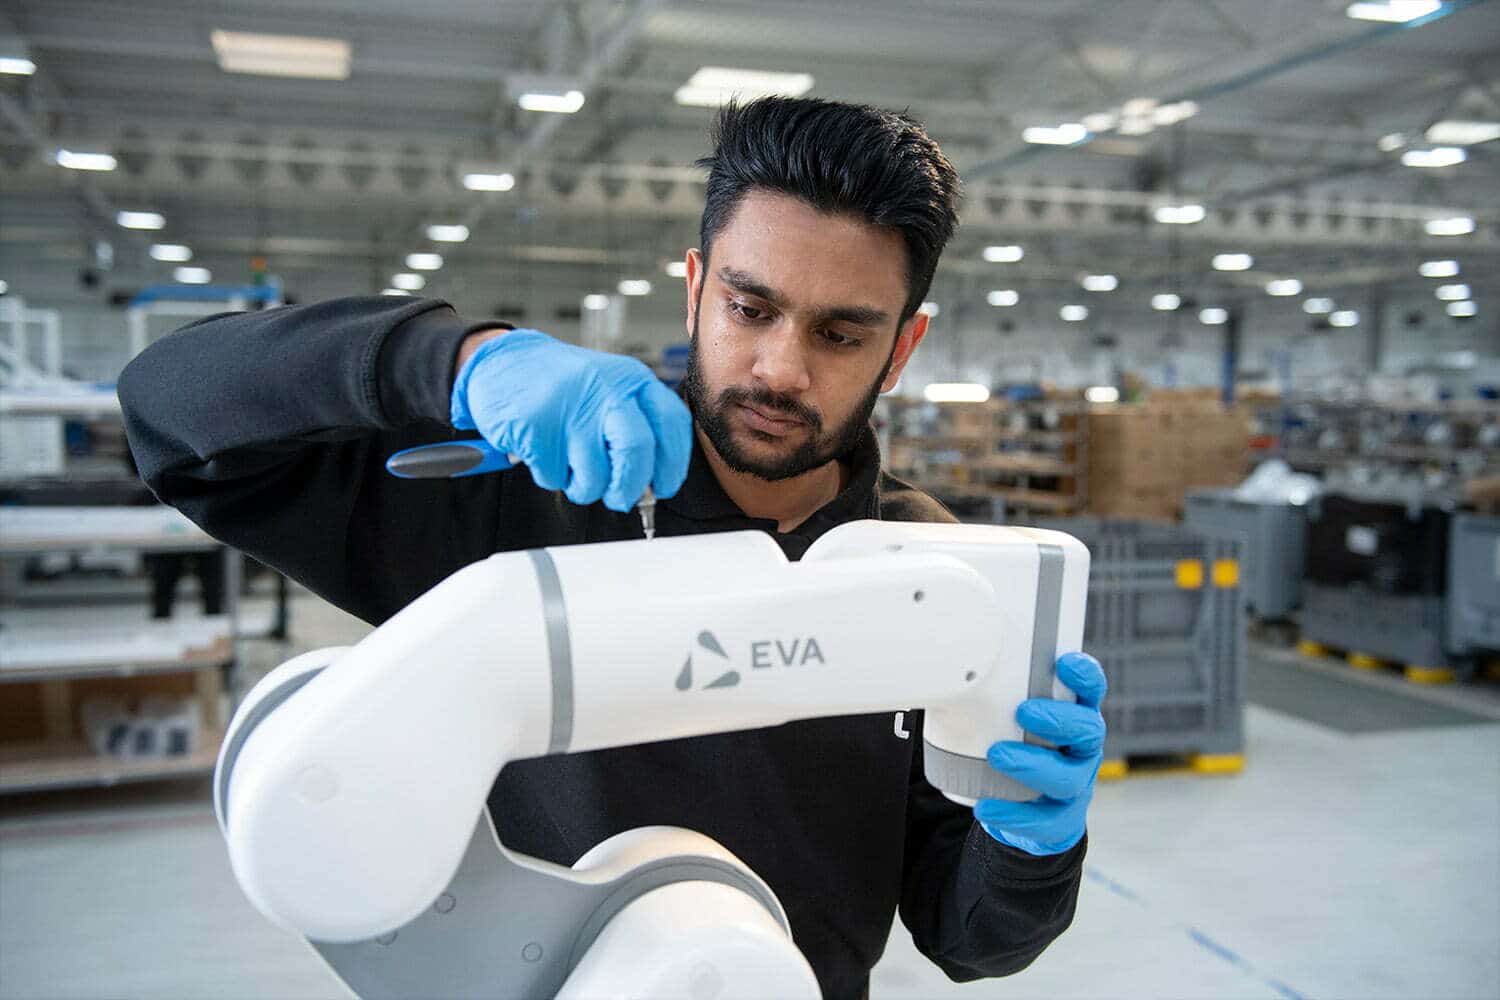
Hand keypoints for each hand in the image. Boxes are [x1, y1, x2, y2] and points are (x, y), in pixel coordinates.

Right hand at [450, 330, 692, 511]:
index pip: (672, 424)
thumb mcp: (611, 391)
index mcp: (632, 380)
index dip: (673, 464)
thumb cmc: (566, 388)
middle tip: (620, 498)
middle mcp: (605, 390)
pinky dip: (551, 476)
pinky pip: (554, 478)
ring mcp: (569, 409)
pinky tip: (545, 452)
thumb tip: (652, 486)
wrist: (506, 363)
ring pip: (594, 478)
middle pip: (637, 452)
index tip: (663, 486)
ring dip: (584, 488)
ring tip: (573, 467)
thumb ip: (637, 428)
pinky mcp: (536, 429)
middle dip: (631, 488)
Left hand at [973, 652, 1106, 855]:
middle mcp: (1082, 750)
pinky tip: (986, 807)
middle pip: (1088, 731)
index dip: (1085, 676)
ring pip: (1067, 777)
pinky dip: (1014, 814)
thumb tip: (951, 678)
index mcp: (1074, 718)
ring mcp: (1076, 785)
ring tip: (997, 755)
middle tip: (1024, 712)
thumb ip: (998, 699)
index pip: (1090, 691)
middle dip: (1059, 720)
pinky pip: (1045, 821)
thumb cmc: (1021, 751)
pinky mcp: (1061, 819)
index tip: (1065, 662)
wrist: (1031, 812)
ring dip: (1032, 765)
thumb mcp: (1014, 721)